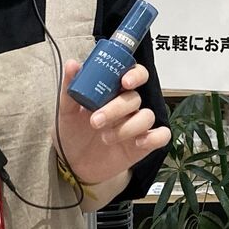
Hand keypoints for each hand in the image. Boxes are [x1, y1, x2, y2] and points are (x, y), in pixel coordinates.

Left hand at [56, 59, 170, 187]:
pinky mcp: (144, 144)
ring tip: (105, 137)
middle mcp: (129, 106)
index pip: (135, 74)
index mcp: (114, 91)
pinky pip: (161, 136)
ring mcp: (137, 125)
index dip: (135, 74)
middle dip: (117, 108)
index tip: (124, 82)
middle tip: (96, 120)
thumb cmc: (74, 133)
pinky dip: (153, 138)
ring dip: (126, 127)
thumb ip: (70, 88)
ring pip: (147, 116)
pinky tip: (137, 143)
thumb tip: (72, 64)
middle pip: (135, 98)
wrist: (74, 164)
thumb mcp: (67, 111)